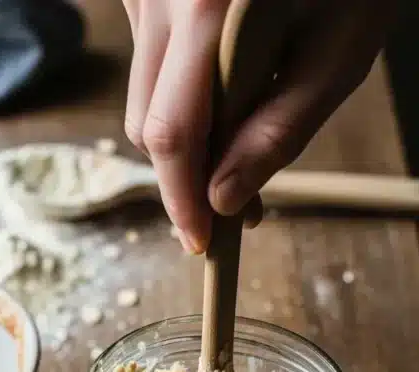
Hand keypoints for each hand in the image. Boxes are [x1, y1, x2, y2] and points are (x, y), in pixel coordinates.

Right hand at [121, 0, 394, 253]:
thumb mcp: (337, 54)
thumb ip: (279, 132)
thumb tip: (223, 200)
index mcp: (207, 8)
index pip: (172, 132)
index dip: (183, 200)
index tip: (201, 241)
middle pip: (146, 124)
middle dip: (185, 175)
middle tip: (238, 202)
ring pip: (143, 99)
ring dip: (186, 132)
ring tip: (243, 131)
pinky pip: (150, 66)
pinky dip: (182, 91)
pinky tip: (227, 80)